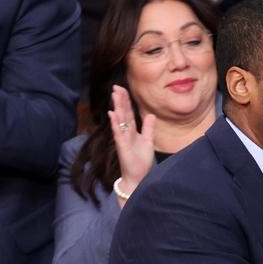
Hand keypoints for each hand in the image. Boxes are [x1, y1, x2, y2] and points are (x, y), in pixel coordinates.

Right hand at [108, 85, 155, 199]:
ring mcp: (122, 138)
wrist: (137, 176)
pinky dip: (115, 123)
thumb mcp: (148, 141)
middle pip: (122, 113)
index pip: (128, 112)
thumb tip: (150, 115)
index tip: (123, 89)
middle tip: (116, 86)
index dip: (126, 101)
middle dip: (120, 100)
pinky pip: (118, 132)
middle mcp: (125, 132)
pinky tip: (112, 113)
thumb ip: (148, 128)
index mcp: (132, 131)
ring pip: (119, 120)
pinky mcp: (121, 146)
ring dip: (117, 107)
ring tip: (114, 95)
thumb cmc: (141, 160)